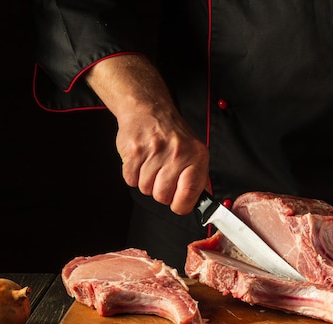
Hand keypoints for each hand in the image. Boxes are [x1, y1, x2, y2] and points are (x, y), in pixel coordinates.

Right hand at [86, 55, 208, 213]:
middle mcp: (177, 154)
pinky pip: (130, 180)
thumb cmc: (173, 135)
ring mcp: (155, 152)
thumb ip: (199, 178)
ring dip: (146, 182)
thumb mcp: (196, 152)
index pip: (189, 194)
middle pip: (163, 196)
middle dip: (160, 192)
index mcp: (196, 157)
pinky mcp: (135, 151)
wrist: (149, 110)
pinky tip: (141, 162)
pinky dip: (133, 176)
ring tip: (152, 166)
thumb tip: (202, 202)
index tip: (179, 203)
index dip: (181, 205)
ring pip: (145, 189)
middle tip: (162, 177)